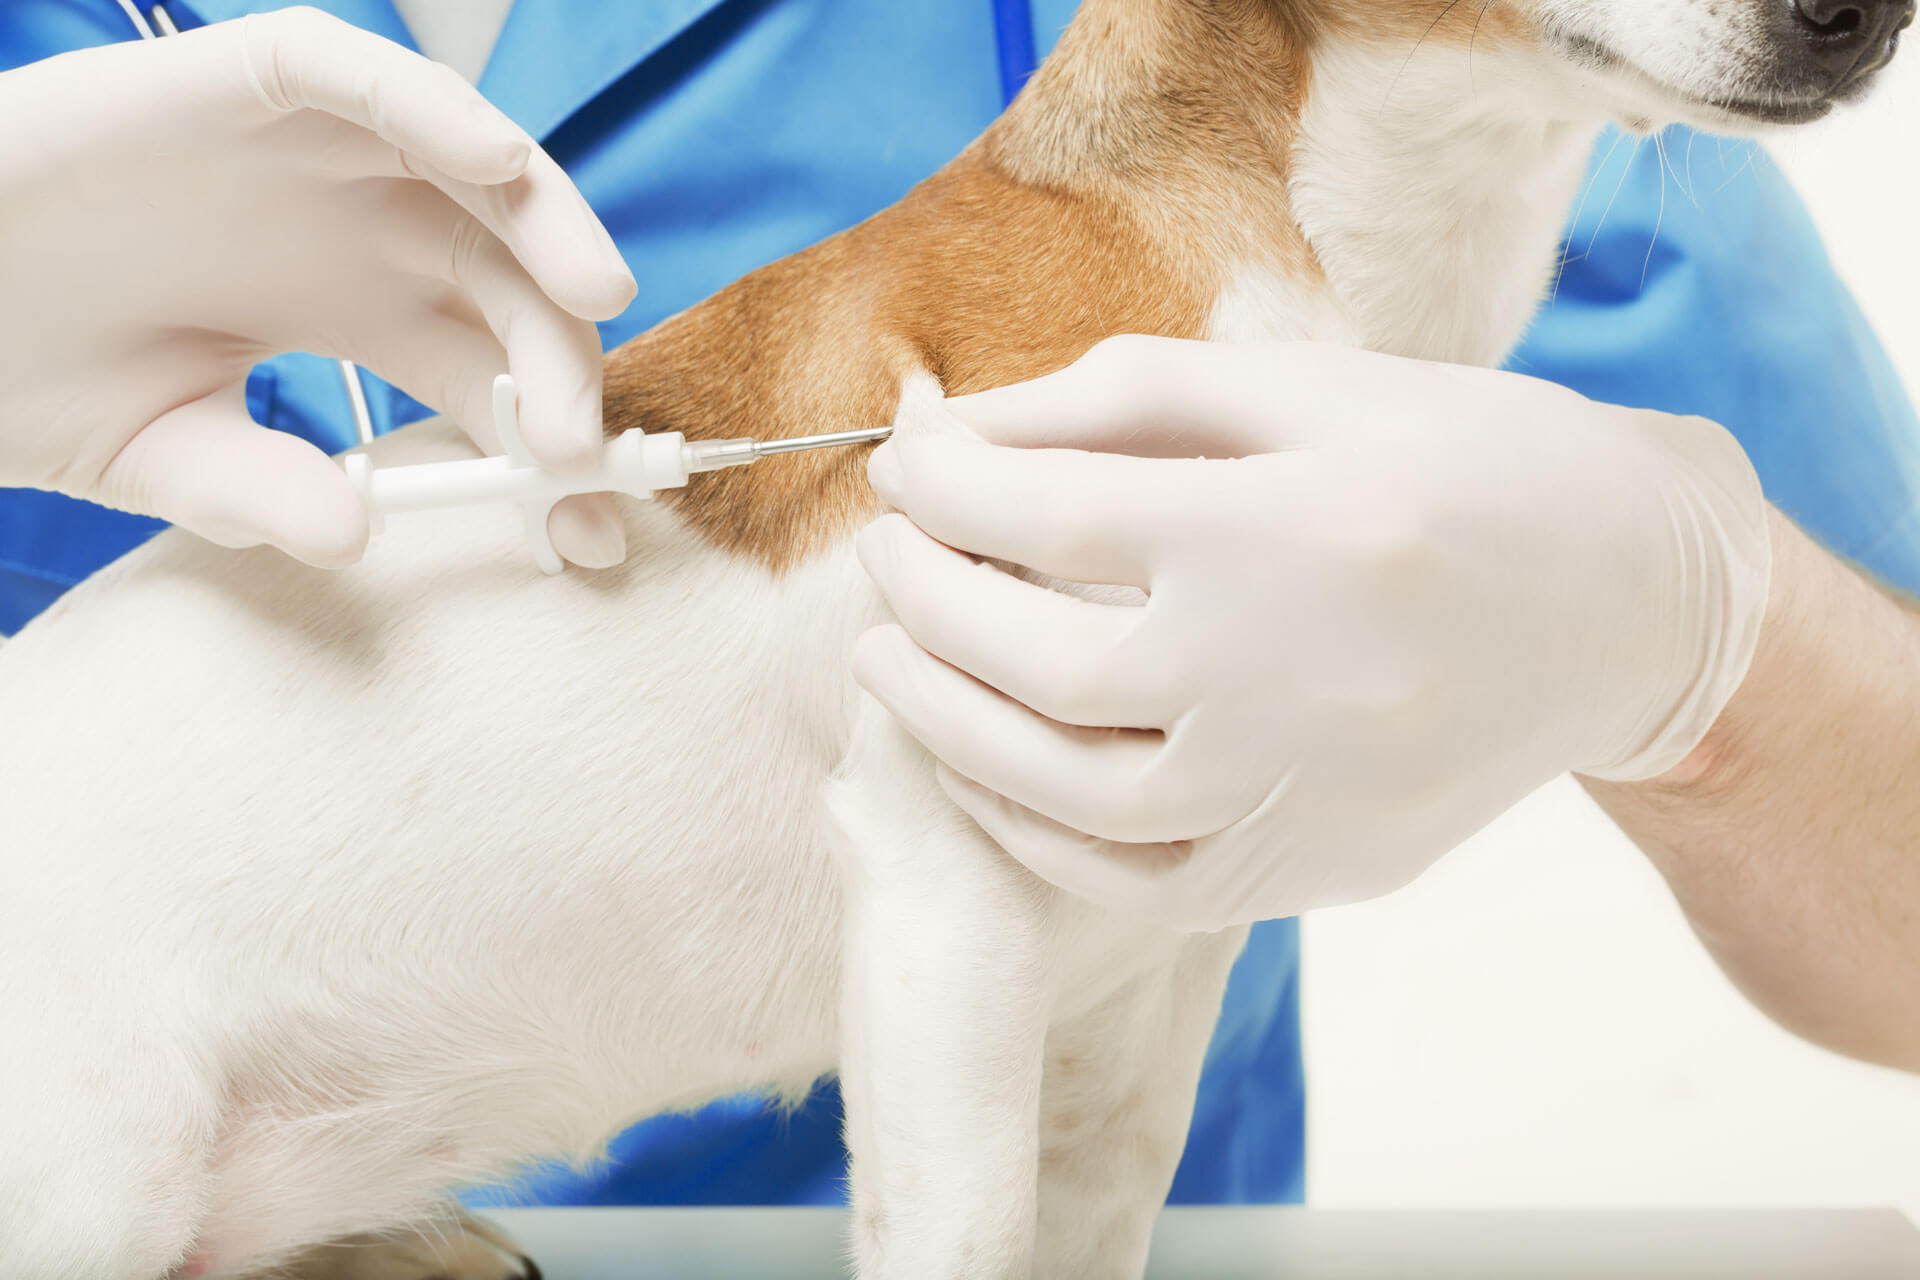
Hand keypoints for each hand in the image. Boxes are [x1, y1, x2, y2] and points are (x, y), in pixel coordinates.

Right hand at [0, 8, 636, 566]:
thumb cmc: (32, 359)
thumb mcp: (161, 450)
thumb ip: (255, 491)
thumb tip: (355, 531)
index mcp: (363, 316)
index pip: (492, 379)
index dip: (551, 450)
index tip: (595, 532)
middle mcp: (364, 231)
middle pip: (509, 279)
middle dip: (562, 357)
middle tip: (578, 444)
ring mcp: (318, 154)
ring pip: (470, 169)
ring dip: (546, 220)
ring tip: (596, 293)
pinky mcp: (251, 83)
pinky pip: (358, 74)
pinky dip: (432, 104)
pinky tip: (494, 163)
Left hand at [854, 337, 1770, 929]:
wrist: (1632, 606)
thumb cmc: (1469, 466)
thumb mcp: (1315, 387)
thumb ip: (1126, 396)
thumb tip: (958, 435)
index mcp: (1291, 526)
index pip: (1048, 514)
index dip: (944, 488)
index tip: (905, 469)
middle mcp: (1292, 675)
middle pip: (1038, 666)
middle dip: (922, 604)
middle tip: (880, 559)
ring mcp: (1306, 792)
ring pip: (1069, 795)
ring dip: (947, 727)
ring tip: (892, 660)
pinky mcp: (1319, 868)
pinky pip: (1136, 880)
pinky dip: (1034, 831)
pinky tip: (986, 769)